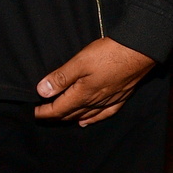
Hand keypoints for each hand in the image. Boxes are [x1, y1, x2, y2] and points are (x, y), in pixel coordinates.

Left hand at [35, 37, 154, 124]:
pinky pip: (104, 114)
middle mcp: (94, 102)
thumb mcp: (80, 62)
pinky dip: (92, 119)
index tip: (32, 112)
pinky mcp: (120, 97)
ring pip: (85, 115)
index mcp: (82, 95)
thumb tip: (42, 91)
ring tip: (60, 118)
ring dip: (70, 118)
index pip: (58, 108)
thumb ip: (61, 77)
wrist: (140, 51)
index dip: (43, 111)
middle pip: (70, 114)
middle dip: (55, 115)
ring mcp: (108, 101)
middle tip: (42, 114)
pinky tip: (87, 121)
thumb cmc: (110, 54)